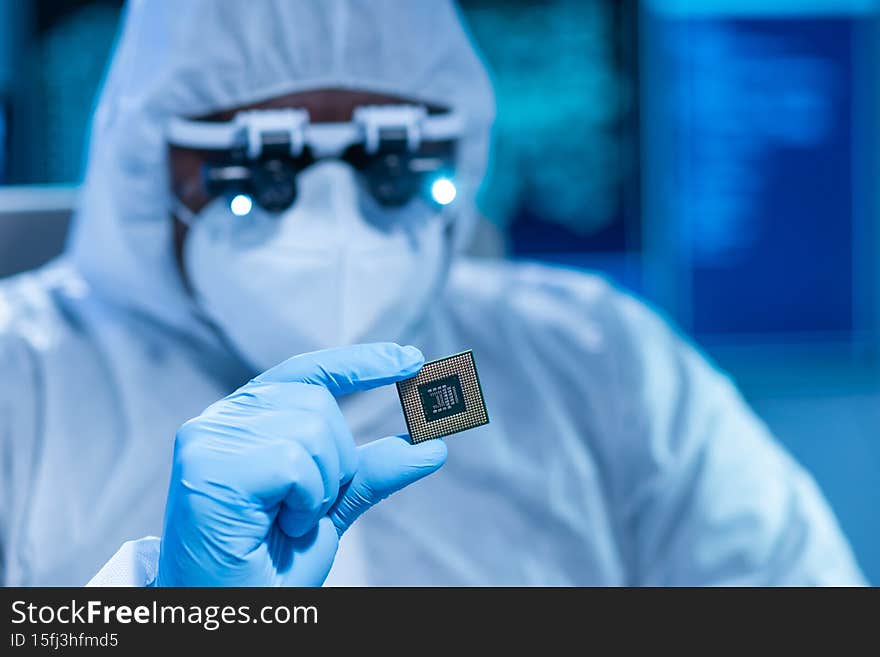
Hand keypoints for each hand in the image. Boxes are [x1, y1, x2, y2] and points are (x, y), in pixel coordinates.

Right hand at [155, 343, 445, 585]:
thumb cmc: (268, 564)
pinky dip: (304, 500)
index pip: (308, 373)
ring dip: (319, 487)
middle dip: (336, 461)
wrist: (230, 615)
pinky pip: (295, 462)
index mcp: (247, 420)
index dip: (361, 363)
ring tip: (285, 520)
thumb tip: (432, 446)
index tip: (412, 360)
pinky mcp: (207, 463)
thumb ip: (369, 472)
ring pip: (311, 429)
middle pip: (317, 402)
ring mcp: (210, 438)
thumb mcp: (330, 509)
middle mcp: (223, 419)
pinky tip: (276, 523)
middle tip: (306, 508)